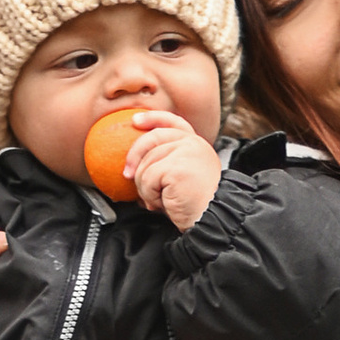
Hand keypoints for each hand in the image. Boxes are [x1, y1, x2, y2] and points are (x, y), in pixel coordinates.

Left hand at [123, 113, 223, 231]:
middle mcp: (193, 144)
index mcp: (196, 145)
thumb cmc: (195, 206)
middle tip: (127, 175)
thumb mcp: (182, 178)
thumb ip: (166, 163)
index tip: (135, 120)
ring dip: (145, 187)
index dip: (153, 118)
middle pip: (152, 138)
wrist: (212, 221)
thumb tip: (135, 164)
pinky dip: (149, 195)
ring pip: (147, 163)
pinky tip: (162, 204)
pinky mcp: (177, 166)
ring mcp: (186, 152)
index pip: (173, 122)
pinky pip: (148, 178)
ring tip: (158, 200)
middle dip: (134, 156)